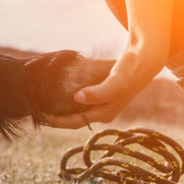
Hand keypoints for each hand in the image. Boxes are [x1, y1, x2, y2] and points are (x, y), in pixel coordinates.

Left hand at [43, 48, 166, 128]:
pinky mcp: (101, 96)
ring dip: (60, 110)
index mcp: (104, 113)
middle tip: (38, 110)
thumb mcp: (116, 82)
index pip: (75, 122)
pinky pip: (80, 103)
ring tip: (43, 104)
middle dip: (56, 117)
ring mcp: (103, 106)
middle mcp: (103, 113)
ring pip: (76, 112)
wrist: (145, 61)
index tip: (41, 113)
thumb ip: (98, 93)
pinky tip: (57, 95)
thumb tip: (77, 98)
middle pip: (74, 119)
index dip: (57, 120)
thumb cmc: (130, 71)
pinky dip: (67, 101)